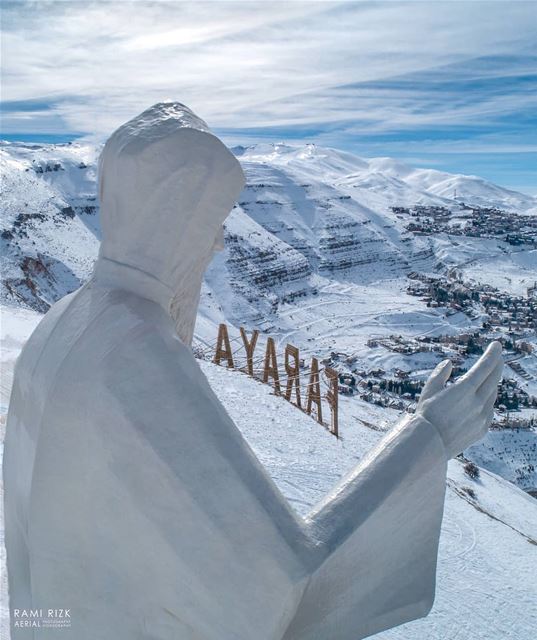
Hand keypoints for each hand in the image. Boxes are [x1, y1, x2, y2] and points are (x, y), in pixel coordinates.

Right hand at [416, 341, 502, 458]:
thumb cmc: (425, 415)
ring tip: (490, 376)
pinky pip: (489, 410)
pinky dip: (488, 401)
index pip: (485, 366)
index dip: (492, 354)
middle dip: (497, 365)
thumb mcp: (429, 390)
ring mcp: (483, 416)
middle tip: (498, 356)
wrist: (430, 444)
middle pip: (494, 378)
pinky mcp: (483, 429)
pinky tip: (483, 399)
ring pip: (493, 394)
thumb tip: (449, 363)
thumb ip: (440, 375)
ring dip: (492, 382)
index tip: (496, 345)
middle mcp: (478, 401)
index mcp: (465, 389)